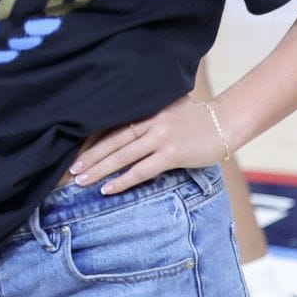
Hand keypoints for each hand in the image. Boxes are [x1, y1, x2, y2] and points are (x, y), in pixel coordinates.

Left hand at [69, 94, 229, 193]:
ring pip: (122, 156)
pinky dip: (122, 180)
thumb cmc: (196, 118)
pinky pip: (141, 170)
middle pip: (111, 141)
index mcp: (145, 111)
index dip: (92, 140)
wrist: (224, 122)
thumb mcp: (167, 108)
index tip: (75, 151)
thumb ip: (147, 115)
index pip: (112, 126)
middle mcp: (149, 122)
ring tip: (81, 180)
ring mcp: (160, 138)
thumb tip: (127, 126)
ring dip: (99, 169)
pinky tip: (108, 188)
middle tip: (71, 169)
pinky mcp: (171, 154)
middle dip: (89, 156)